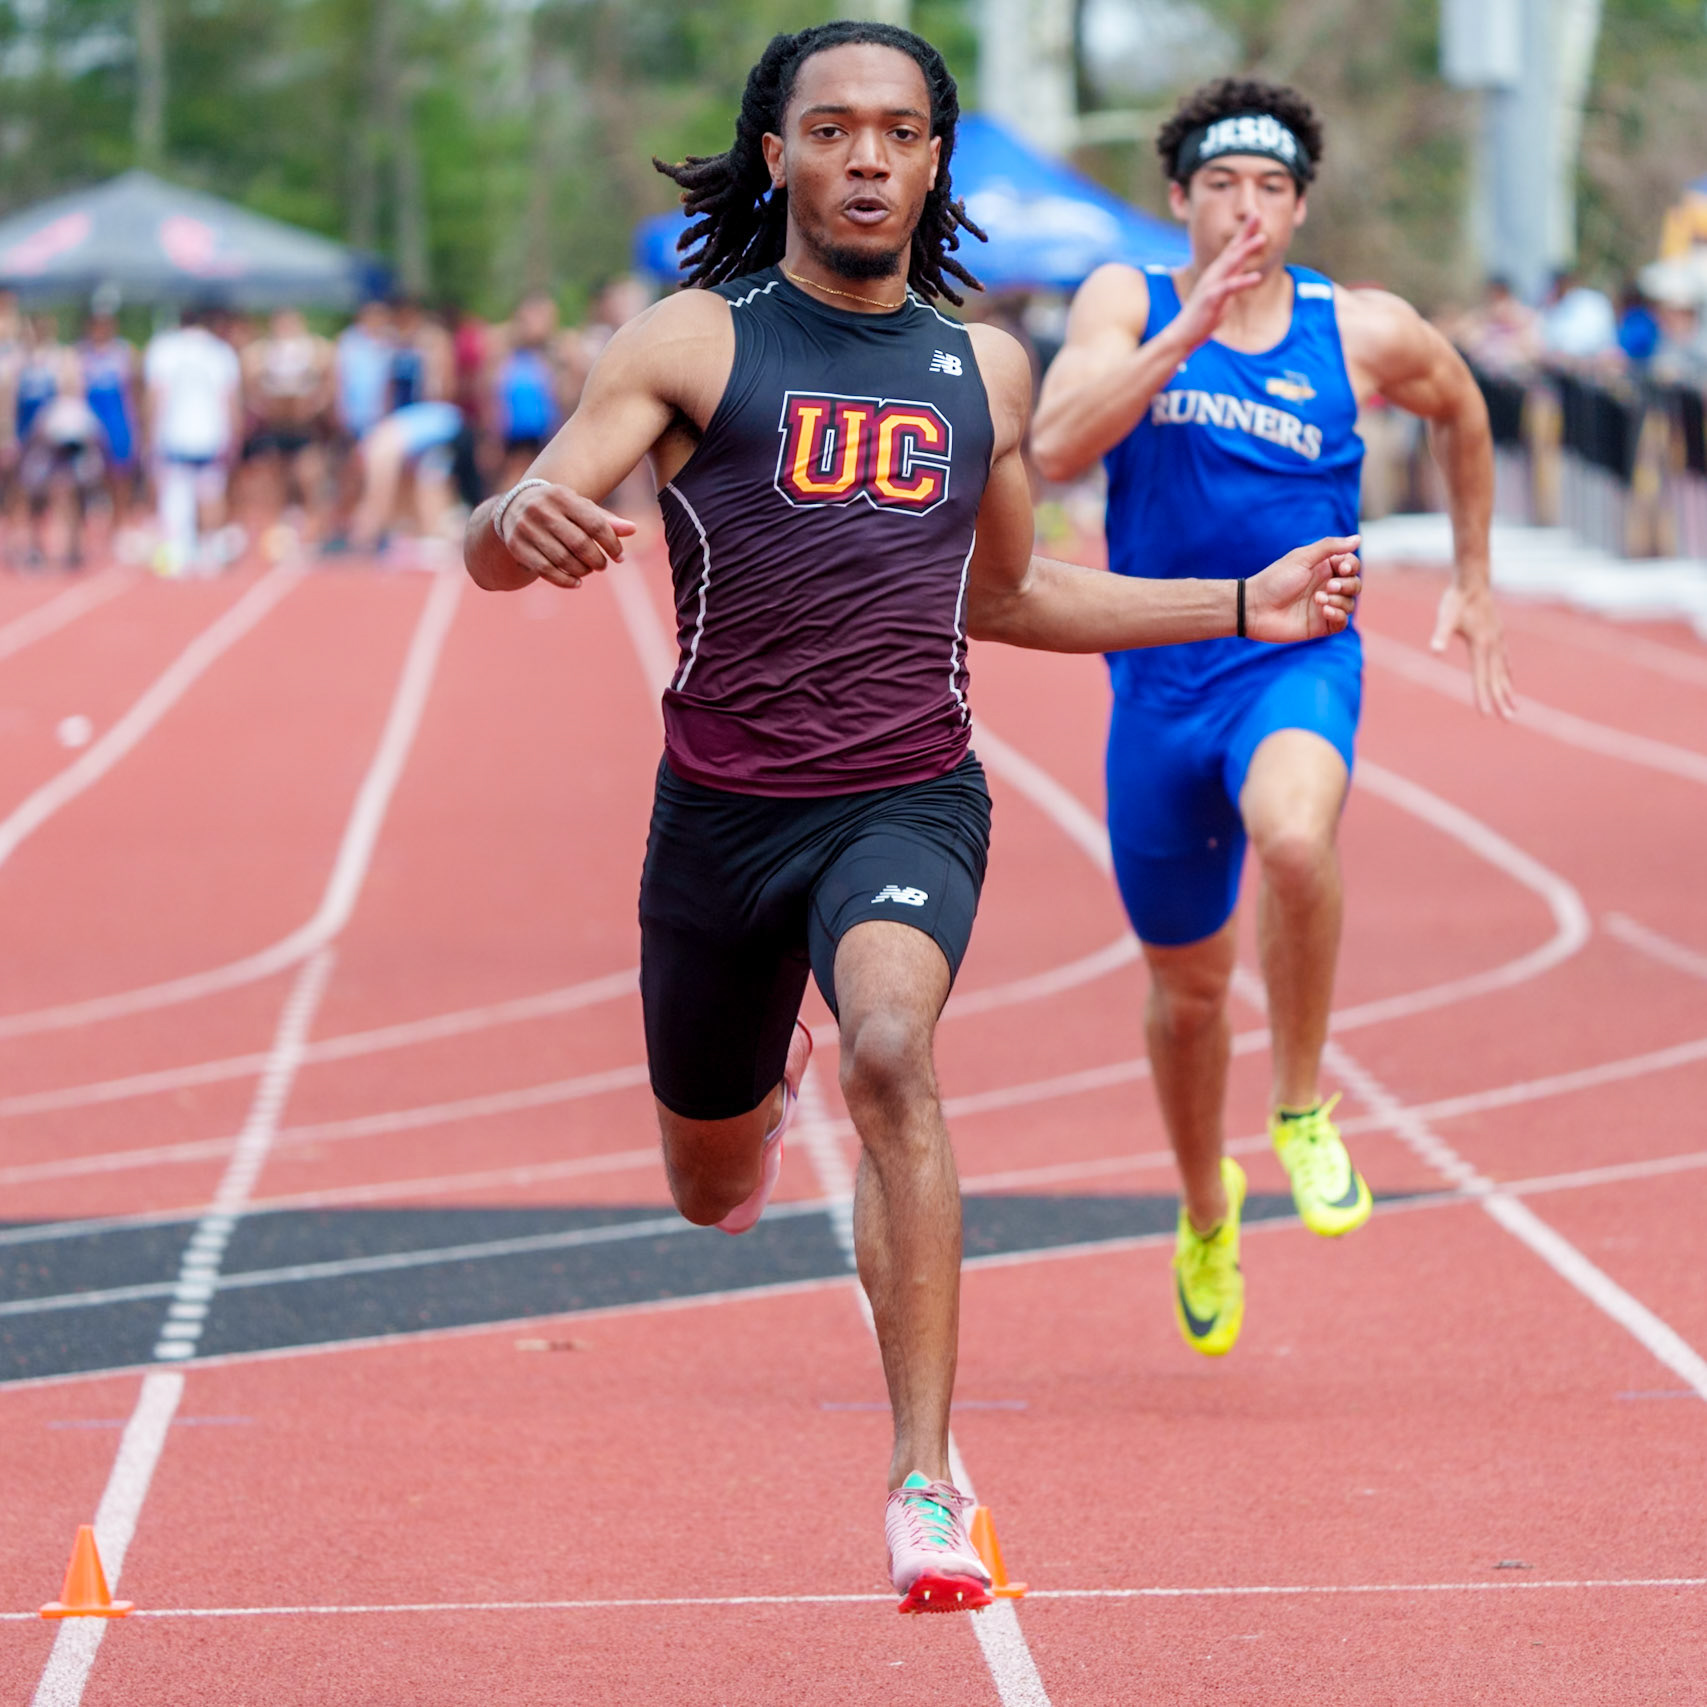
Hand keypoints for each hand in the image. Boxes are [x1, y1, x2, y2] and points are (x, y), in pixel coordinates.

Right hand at [499, 483, 636, 588]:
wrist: (514, 508)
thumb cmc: (558, 510)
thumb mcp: (580, 508)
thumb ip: (606, 519)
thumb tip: (633, 529)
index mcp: (561, 495)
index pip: (595, 523)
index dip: (612, 543)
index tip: (620, 556)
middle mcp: (541, 509)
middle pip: (579, 543)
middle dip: (597, 559)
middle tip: (603, 565)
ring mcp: (526, 528)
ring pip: (562, 559)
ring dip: (582, 570)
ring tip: (589, 570)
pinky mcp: (517, 546)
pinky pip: (546, 570)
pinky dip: (565, 581)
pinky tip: (576, 582)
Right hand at [1172, 214, 1266, 349]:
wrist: (1184, 333)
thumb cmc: (1204, 314)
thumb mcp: (1222, 292)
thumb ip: (1231, 278)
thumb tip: (1242, 268)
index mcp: (1217, 272)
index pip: (1233, 248)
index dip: (1244, 231)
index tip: (1256, 215)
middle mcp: (1214, 274)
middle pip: (1232, 249)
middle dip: (1245, 232)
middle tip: (1257, 214)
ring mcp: (1211, 285)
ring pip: (1231, 263)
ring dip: (1246, 250)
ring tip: (1262, 238)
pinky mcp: (1211, 298)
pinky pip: (1229, 288)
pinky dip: (1243, 281)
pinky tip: (1257, 277)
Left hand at [1244, 535, 1362, 641]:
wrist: (1254, 608)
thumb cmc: (1275, 580)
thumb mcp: (1302, 558)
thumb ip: (1330, 547)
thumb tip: (1358, 538)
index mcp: (1323, 568)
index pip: (1351, 565)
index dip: (1351, 566)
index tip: (1341, 568)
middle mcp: (1326, 586)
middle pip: (1354, 584)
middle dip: (1347, 585)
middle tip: (1328, 586)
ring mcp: (1324, 606)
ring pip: (1350, 603)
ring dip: (1339, 600)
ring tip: (1318, 599)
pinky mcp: (1321, 625)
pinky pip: (1342, 622)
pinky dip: (1338, 615)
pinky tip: (1324, 610)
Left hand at [1431, 578, 1515, 717]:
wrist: (1473, 582)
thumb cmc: (1456, 600)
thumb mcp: (1445, 617)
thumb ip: (1440, 635)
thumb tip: (1434, 651)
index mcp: (1480, 645)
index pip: (1481, 677)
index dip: (1482, 696)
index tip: (1486, 714)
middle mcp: (1493, 645)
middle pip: (1497, 679)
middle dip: (1501, 701)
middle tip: (1508, 720)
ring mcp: (1498, 641)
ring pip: (1504, 671)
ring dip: (1508, 690)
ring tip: (1514, 707)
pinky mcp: (1498, 635)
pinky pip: (1505, 660)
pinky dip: (1508, 673)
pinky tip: (1510, 679)